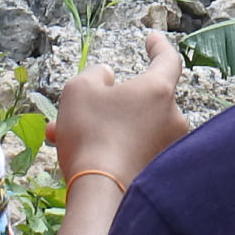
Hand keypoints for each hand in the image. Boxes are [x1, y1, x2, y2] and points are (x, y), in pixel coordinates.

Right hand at [50, 30, 187, 190]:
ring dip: (101, 128)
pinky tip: (78, 158)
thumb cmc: (91, 133)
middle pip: (140, 100)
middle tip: (74, 111)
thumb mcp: (79, 90)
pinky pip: (133, 151)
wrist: (102, 195)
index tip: (152, 39)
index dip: (159, 47)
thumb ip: (96, 75)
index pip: (168, 60)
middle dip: (105, 103)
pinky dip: (110, 149)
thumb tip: (109, 78)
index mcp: (158, 90)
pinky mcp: (160, 174)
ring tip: (62, 136)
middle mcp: (172, 118)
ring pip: (130, 128)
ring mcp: (169, 148)